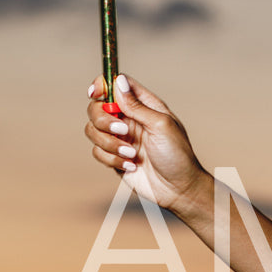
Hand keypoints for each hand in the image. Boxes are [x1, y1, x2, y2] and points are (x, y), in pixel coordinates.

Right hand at [85, 74, 207, 209]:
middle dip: (104, 120)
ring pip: (93, 130)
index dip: (103, 85)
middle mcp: (129, 119)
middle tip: (123, 132)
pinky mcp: (114, 156)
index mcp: (144, 106)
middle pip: (97, 107)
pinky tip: (131, 166)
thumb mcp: (161, 126)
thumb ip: (137, 106)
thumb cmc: (177, 155)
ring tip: (131, 154)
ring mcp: (120, 138)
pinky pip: (97, 151)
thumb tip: (118, 82)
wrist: (178, 188)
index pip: (117, 86)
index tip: (96, 93)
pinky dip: (111, 159)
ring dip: (109, 143)